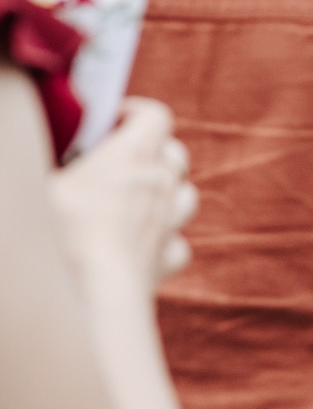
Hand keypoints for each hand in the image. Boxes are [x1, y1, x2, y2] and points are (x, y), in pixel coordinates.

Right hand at [49, 98, 195, 286]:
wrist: (92, 295)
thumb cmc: (63, 234)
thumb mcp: (37, 186)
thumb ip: (42, 160)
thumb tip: (32, 151)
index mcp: (134, 155)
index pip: (154, 116)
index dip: (135, 113)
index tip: (110, 121)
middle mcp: (161, 184)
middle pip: (174, 154)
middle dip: (151, 152)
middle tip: (117, 163)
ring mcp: (168, 223)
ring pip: (186, 195)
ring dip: (165, 193)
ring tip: (132, 200)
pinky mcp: (166, 259)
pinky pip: (177, 243)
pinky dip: (164, 241)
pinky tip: (139, 245)